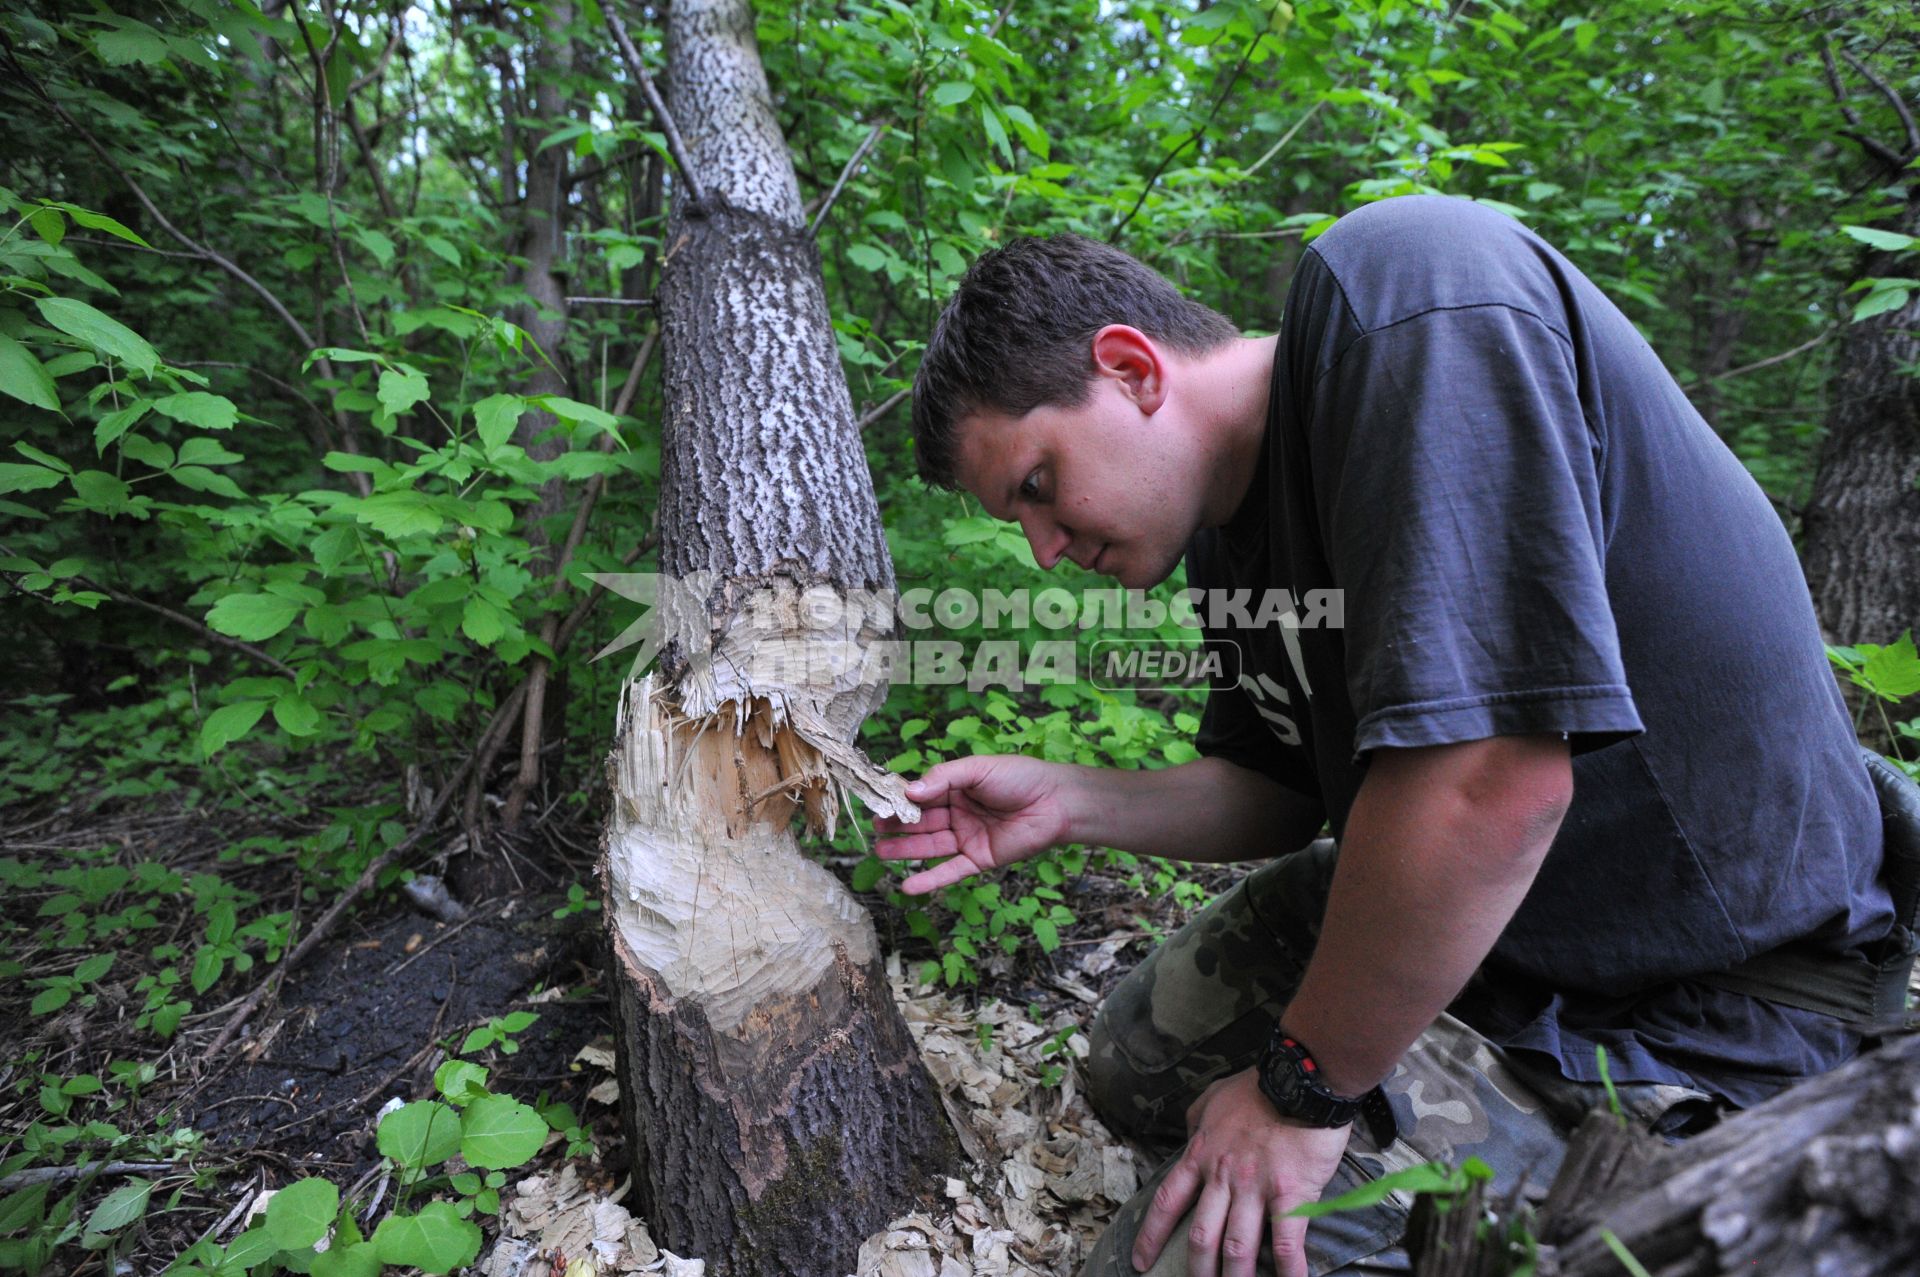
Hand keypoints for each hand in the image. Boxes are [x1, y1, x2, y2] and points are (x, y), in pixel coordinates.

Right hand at [872, 754, 1075, 893]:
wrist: (1056, 802)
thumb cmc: (1020, 778)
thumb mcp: (977, 769)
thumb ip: (944, 778)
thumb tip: (910, 792)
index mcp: (956, 789)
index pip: (922, 795)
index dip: (901, 800)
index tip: (878, 803)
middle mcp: (959, 814)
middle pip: (921, 822)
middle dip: (897, 826)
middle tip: (873, 828)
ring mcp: (968, 838)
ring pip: (930, 846)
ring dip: (905, 851)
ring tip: (879, 851)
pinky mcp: (980, 859)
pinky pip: (951, 872)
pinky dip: (930, 880)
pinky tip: (908, 887)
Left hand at [1132, 1069, 1349, 1276]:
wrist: (1300, 1078)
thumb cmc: (1257, 1086)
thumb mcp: (1213, 1098)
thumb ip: (1197, 1122)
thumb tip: (1189, 1138)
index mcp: (1201, 1155)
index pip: (1168, 1201)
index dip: (1151, 1235)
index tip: (1141, 1261)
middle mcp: (1223, 1177)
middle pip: (1201, 1236)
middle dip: (1196, 1270)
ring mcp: (1256, 1188)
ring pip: (1237, 1247)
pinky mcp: (1291, 1194)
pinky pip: (1287, 1242)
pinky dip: (1288, 1271)